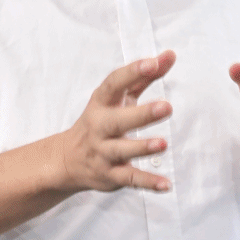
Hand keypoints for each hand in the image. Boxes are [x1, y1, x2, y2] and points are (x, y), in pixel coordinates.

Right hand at [55, 52, 176, 194]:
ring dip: (142, 148)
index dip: (132, 72)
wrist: (68, 159)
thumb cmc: (102, 120)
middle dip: (141, 114)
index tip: (153, 63)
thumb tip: (171, 55)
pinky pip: (130, 179)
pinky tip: (166, 184)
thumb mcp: (118, 97)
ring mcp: (103, 152)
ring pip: (122, 151)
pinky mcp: (110, 175)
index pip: (113, 84)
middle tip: (166, 107)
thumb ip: (145, 76)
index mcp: (101, 103)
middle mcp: (99, 127)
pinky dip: (147, 183)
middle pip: (118, 120)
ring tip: (163, 144)